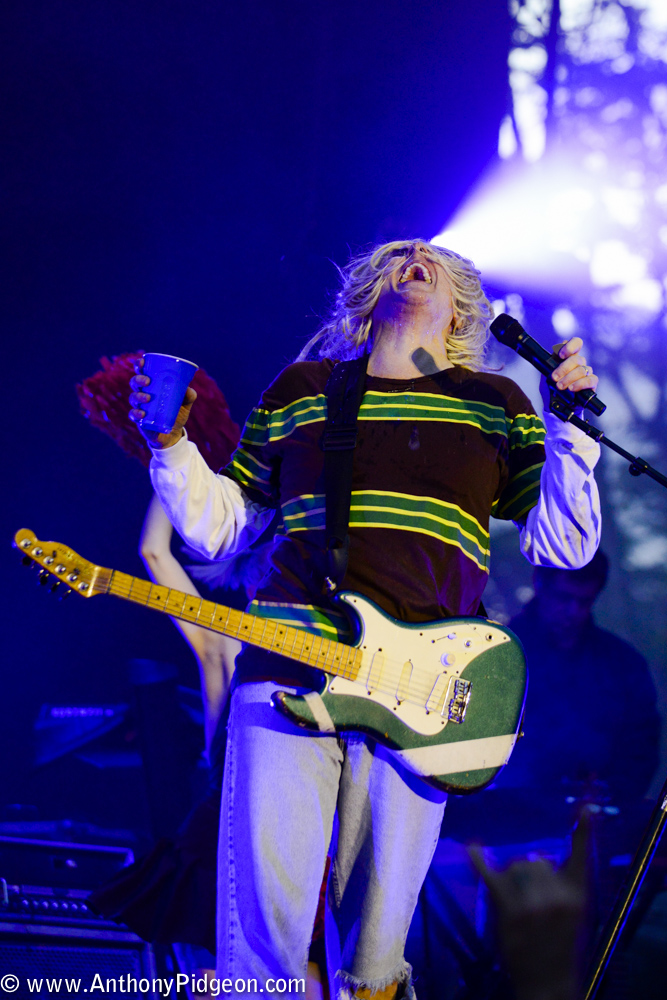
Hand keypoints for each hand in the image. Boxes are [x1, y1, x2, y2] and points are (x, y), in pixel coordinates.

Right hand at [129, 357, 196, 448]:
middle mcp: (143, 394)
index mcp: (152, 386)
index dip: (139, 365)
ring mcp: (140, 407)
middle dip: (138, 379)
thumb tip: (188, 389)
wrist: (173, 434)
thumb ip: (189, 396)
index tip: (142, 362)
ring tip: (148, 398)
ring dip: (138, 396)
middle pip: (134, 382)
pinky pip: (133, 415)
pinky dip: (136, 413)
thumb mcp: (185, 404)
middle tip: (147, 381)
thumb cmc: (177, 414)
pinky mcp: (139, 420)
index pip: (142, 372)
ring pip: (133, 397)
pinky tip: (142, 414)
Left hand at [469, 815, 588, 999]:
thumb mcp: (573, 917)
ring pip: (514, 868)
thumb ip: (560, 888)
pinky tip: (473, 848)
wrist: (549, 982)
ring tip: (518, 907)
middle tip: (530, 904)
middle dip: (528, 876)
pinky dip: (480, 861)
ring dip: (512, 881)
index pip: (581, 857)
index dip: (583, 831)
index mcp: (578, 896)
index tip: (585, 808)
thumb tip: (537, 859)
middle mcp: (557, 895)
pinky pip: (491, 877)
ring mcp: (532, 902)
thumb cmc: (559, 947)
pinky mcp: (509, 908)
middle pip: (534, 861)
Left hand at [550, 337, 597, 394]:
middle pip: (577, 359)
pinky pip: (590, 380)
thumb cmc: (551, 391)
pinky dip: (580, 384)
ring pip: (582, 370)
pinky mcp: (591, 384)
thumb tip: (551, 361)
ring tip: (560, 386)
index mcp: (568, 358)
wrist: (555, 408)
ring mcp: (586, 373)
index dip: (570, 346)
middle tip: (554, 378)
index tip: (560, 355)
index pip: (576, 343)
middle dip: (564, 368)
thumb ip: (547, 367)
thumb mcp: (545, 377)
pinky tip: (572, 388)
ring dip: (569, 378)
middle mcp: (579, 363)